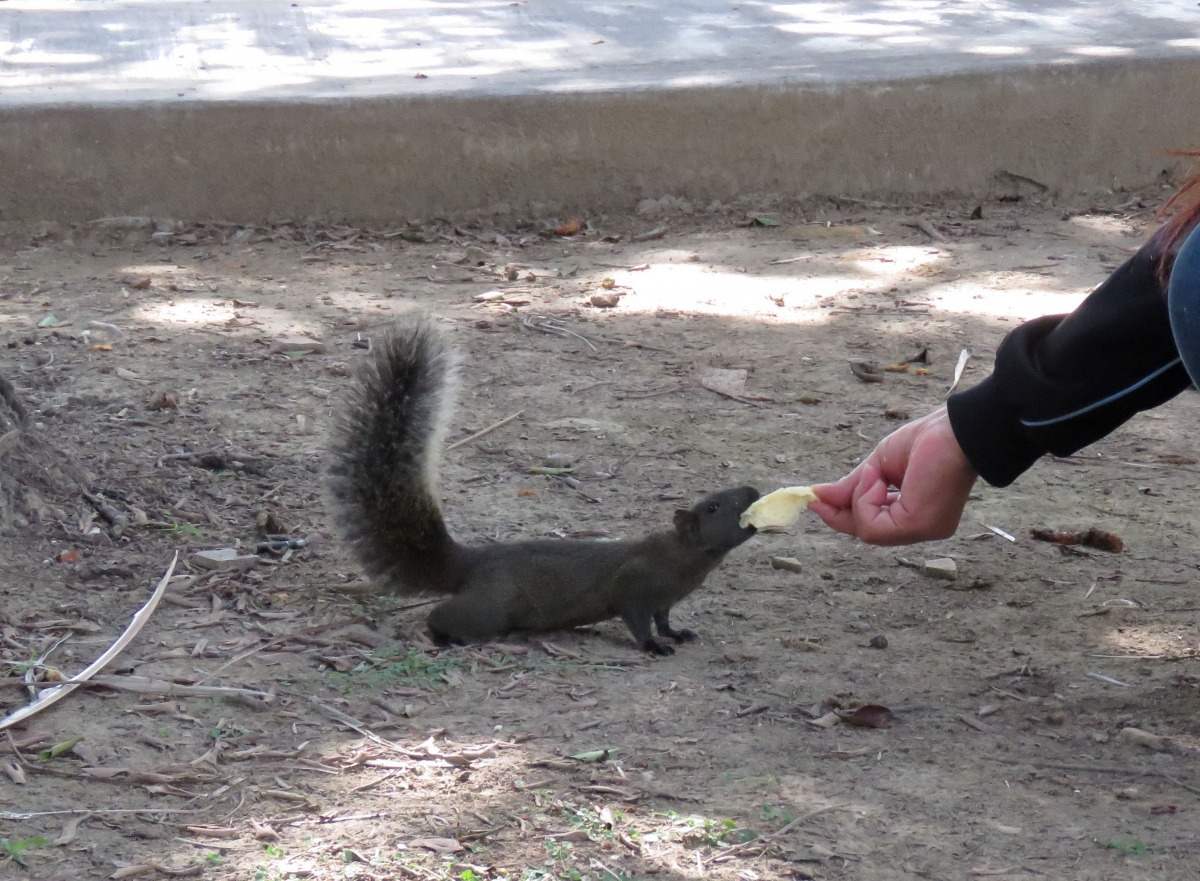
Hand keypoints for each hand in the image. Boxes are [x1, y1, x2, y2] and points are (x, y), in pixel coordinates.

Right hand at [809, 408, 977, 544]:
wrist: (956, 432)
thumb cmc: (927, 441)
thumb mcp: (878, 466)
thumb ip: (853, 486)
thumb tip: (819, 497)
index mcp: (914, 513)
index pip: (872, 523)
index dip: (843, 514)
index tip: (817, 501)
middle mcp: (919, 528)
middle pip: (866, 532)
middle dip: (839, 514)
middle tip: (816, 498)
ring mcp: (920, 531)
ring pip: (867, 530)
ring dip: (859, 498)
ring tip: (872, 473)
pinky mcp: (917, 527)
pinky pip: (872, 525)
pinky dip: (865, 500)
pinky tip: (878, 479)